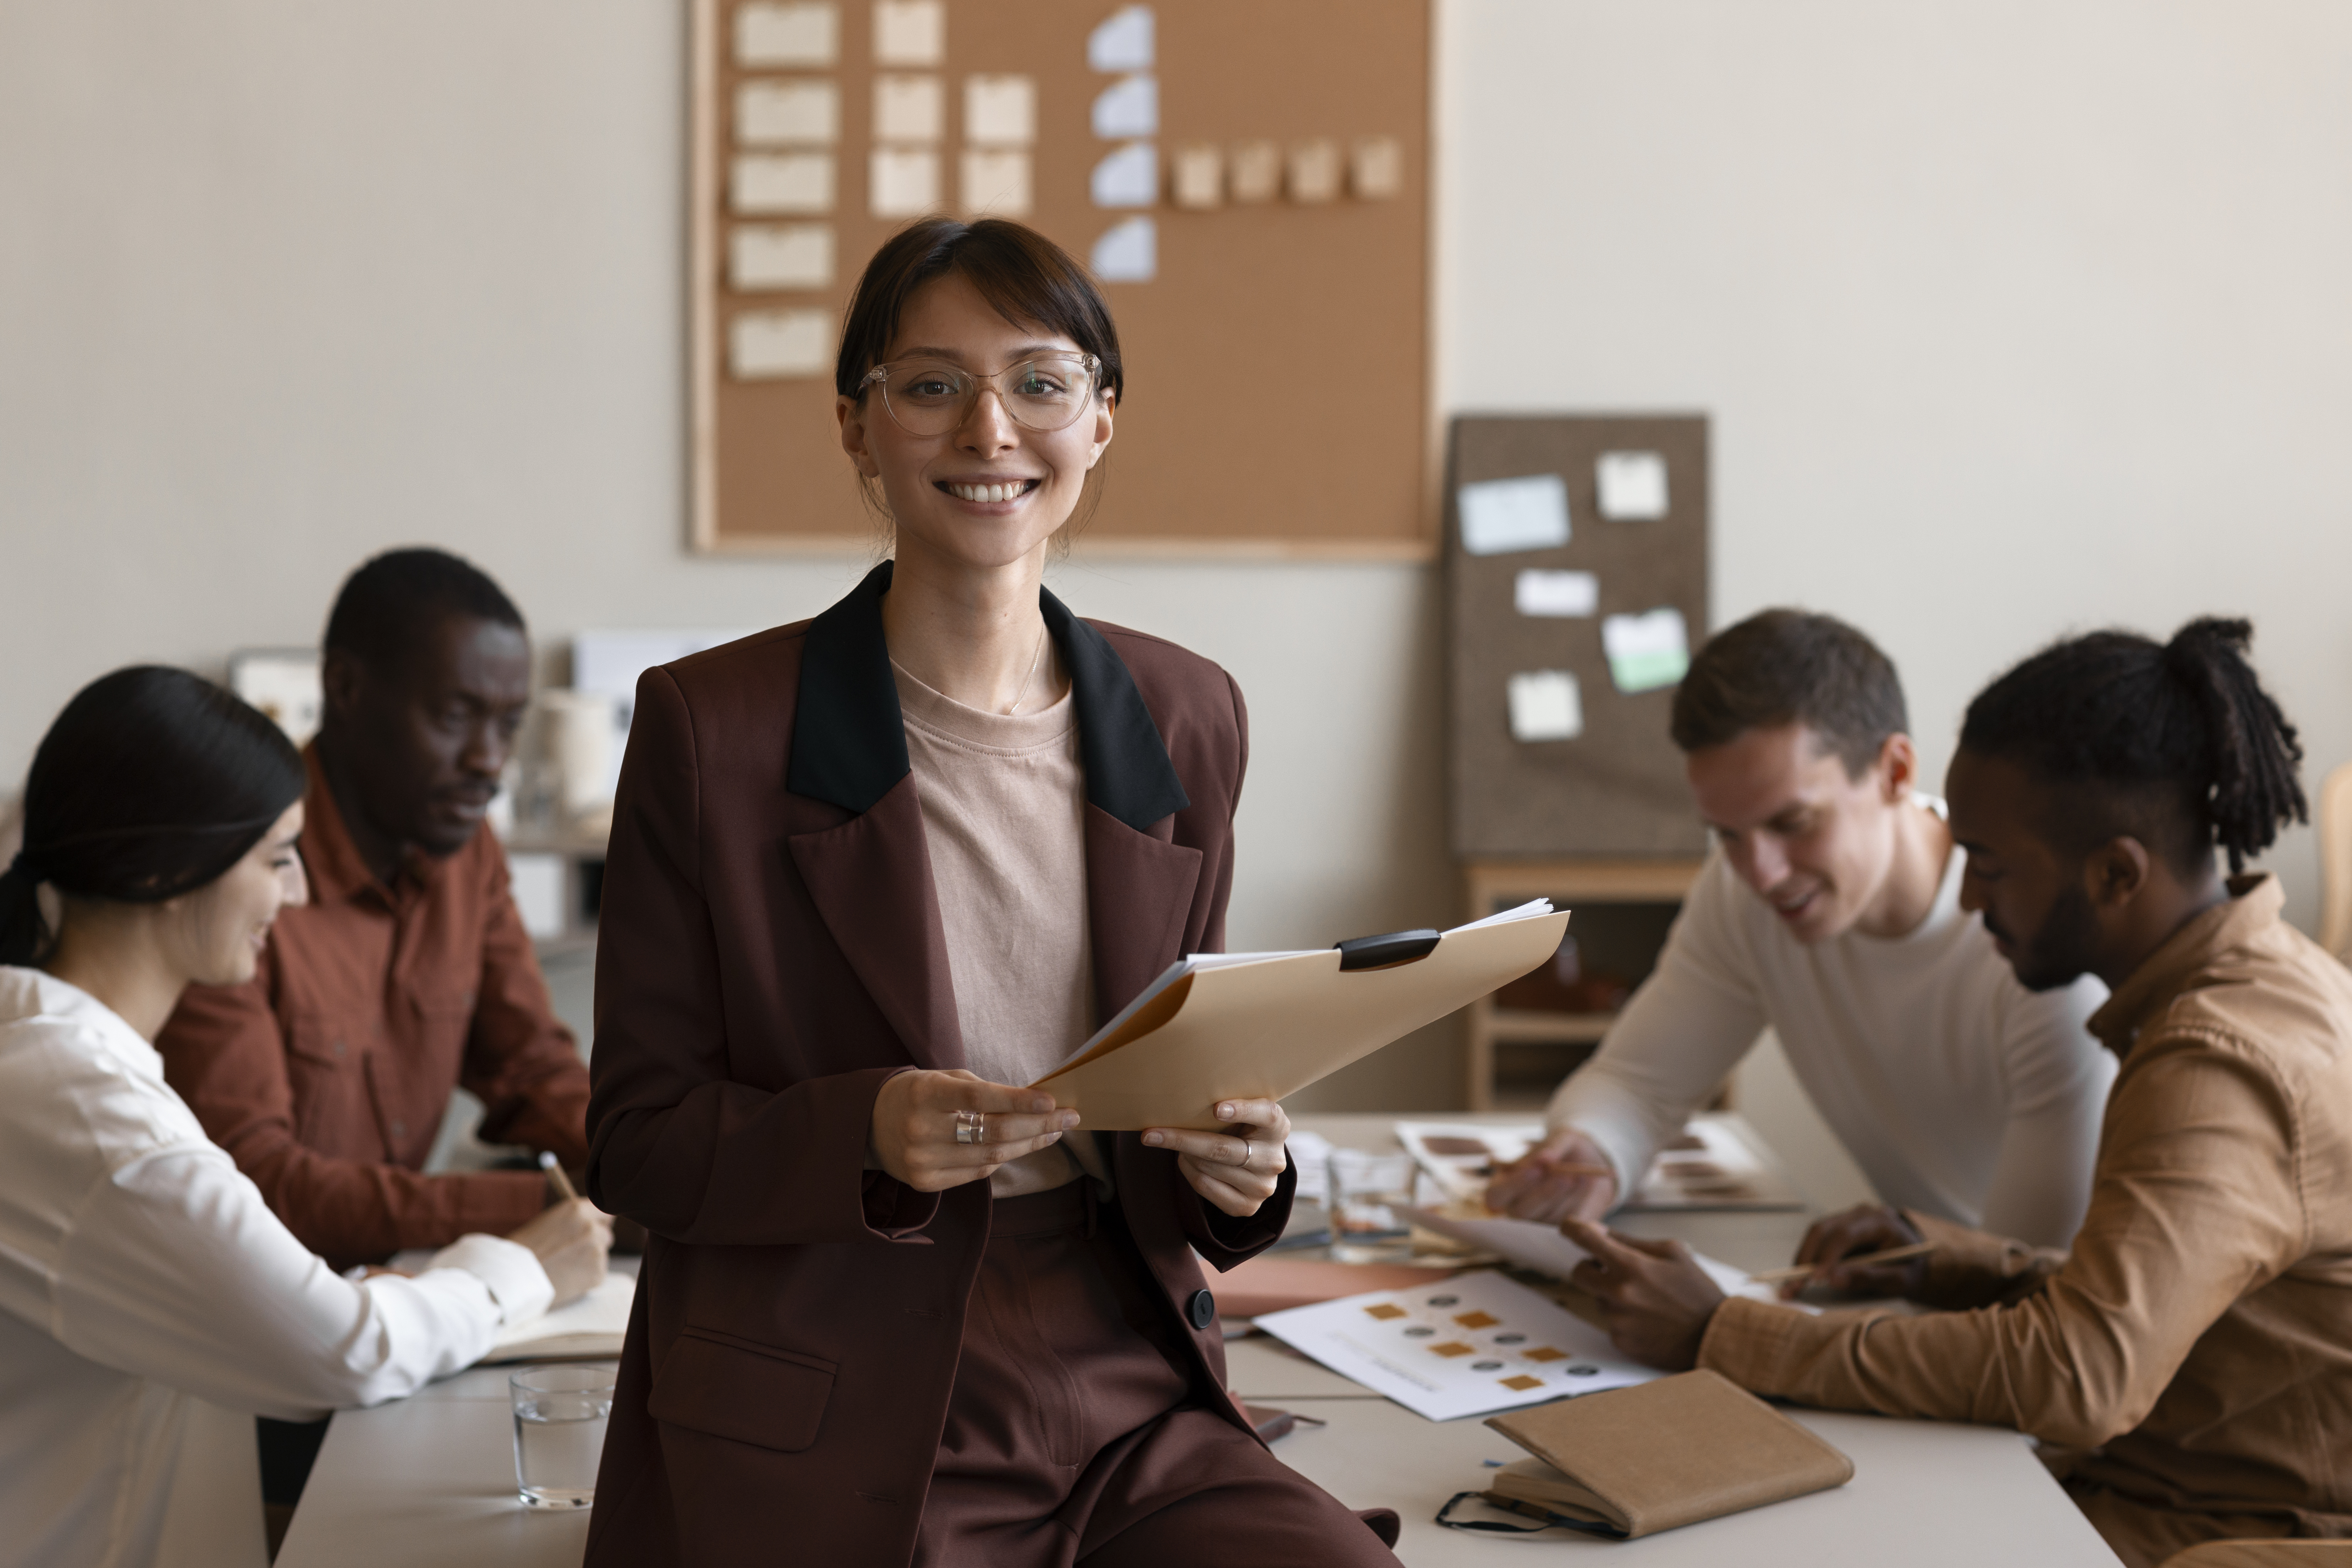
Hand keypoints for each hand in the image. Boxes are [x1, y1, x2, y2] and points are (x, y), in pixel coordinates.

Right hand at [507, 1197, 613, 1308]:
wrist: (512, 1279)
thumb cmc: (523, 1251)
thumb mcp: (548, 1223)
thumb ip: (574, 1220)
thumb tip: (595, 1221)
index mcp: (576, 1210)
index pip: (605, 1209)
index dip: (600, 1219)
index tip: (599, 1225)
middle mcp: (591, 1227)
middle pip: (605, 1233)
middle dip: (594, 1242)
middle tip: (571, 1253)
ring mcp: (597, 1251)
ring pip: (601, 1254)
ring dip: (589, 1260)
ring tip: (563, 1267)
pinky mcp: (598, 1273)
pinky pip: (598, 1273)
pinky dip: (586, 1277)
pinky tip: (566, 1279)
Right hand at [869, 1069, 1077, 1191]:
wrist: (869, 1124)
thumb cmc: (918, 1094)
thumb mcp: (943, 1078)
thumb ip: (983, 1089)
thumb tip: (1034, 1102)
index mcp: (925, 1094)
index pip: (979, 1098)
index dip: (1018, 1100)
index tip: (1051, 1101)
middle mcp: (922, 1129)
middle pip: (993, 1132)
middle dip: (1038, 1125)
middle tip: (1069, 1117)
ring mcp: (922, 1161)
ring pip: (991, 1156)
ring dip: (1029, 1143)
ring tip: (1053, 1131)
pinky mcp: (925, 1183)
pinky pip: (977, 1173)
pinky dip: (1002, 1160)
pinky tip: (1021, 1146)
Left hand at [1143, 1098, 1291, 1217]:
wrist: (1253, 1160)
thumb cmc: (1238, 1126)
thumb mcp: (1240, 1111)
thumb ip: (1224, 1105)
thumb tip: (1181, 1101)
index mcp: (1278, 1126)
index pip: (1266, 1115)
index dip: (1242, 1111)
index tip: (1216, 1108)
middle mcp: (1274, 1159)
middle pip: (1223, 1149)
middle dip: (1182, 1139)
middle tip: (1151, 1133)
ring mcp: (1263, 1186)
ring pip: (1209, 1168)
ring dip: (1184, 1154)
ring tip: (1176, 1143)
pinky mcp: (1248, 1206)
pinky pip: (1205, 1187)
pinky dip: (1188, 1171)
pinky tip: (1185, 1160)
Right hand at [1484, 1128, 1618, 1222]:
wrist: (1592, 1162)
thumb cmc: (1567, 1148)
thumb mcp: (1563, 1137)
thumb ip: (1553, 1145)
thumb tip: (1544, 1158)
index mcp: (1505, 1184)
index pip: (1495, 1195)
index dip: (1513, 1185)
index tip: (1536, 1169)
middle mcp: (1518, 1206)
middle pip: (1521, 1212)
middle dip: (1544, 1194)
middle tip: (1564, 1176)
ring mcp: (1539, 1220)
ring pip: (1547, 1217)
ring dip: (1565, 1196)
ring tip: (1582, 1175)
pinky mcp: (1561, 1227)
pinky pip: (1569, 1222)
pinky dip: (1579, 1202)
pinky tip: (1588, 1182)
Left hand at [1561, 1218, 1725, 1370]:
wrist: (1716, 1336)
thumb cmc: (1698, 1292)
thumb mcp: (1672, 1253)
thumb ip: (1631, 1241)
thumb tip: (1600, 1232)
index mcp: (1631, 1266)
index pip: (1585, 1239)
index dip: (1572, 1229)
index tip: (1568, 1227)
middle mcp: (1618, 1294)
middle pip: (1579, 1272)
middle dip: (1591, 1266)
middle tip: (1612, 1267)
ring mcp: (1618, 1321)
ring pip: (1598, 1299)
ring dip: (1612, 1294)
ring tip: (1646, 1298)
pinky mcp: (1622, 1342)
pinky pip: (1611, 1323)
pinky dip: (1623, 1318)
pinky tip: (1648, 1318)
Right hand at [1782, 1204, 1926, 1299]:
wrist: (1915, 1255)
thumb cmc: (1910, 1267)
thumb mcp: (1900, 1279)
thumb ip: (1870, 1277)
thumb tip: (1833, 1280)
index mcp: (1880, 1221)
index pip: (1846, 1235)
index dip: (1827, 1257)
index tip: (1815, 1280)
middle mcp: (1860, 1213)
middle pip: (1823, 1230)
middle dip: (1806, 1259)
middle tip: (1793, 1285)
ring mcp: (1848, 1217)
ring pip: (1816, 1233)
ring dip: (1802, 1258)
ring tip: (1792, 1284)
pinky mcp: (1839, 1226)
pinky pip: (1818, 1238)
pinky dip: (1807, 1257)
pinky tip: (1801, 1276)